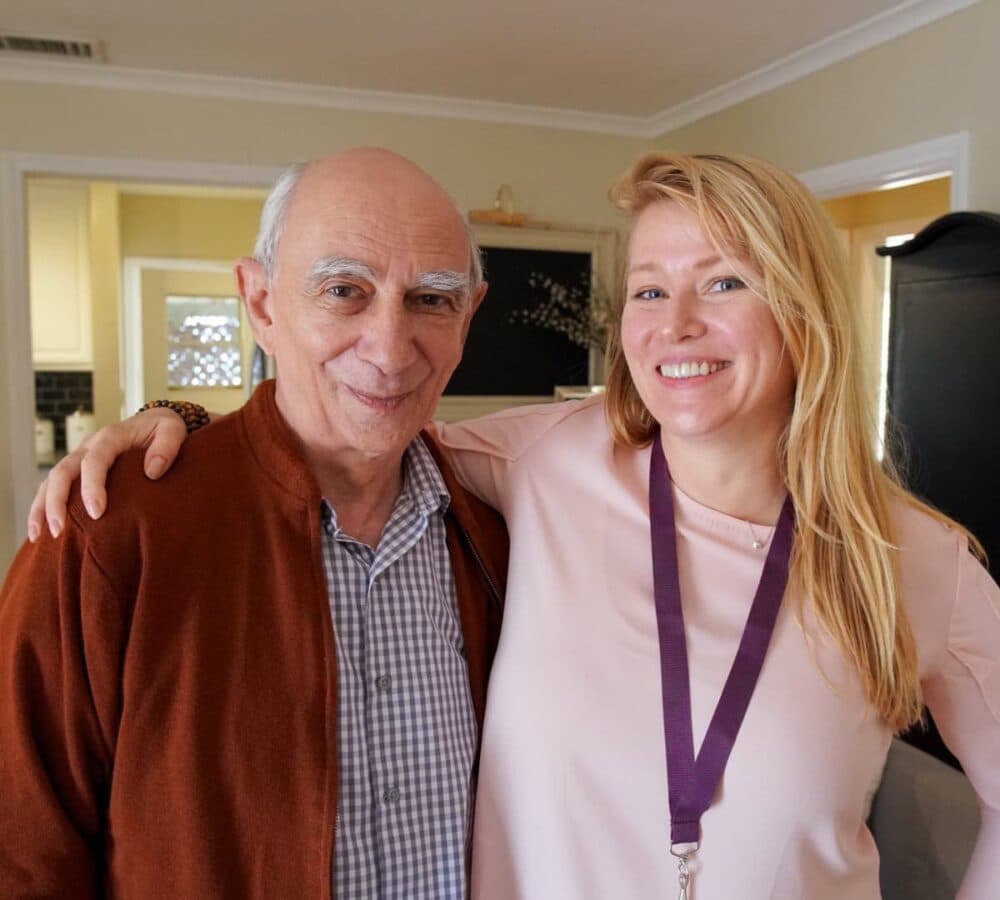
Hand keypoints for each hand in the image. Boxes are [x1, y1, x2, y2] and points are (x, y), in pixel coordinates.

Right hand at [28, 408, 188, 540]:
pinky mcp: (77, 469)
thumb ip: (167, 446)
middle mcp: (89, 446)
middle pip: (63, 471)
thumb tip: (152, 471)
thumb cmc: (163, 429)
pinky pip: (52, 486)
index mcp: (111, 437)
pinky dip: (42, 507)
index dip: (92, 486)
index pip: (95, 460)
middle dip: (57, 502)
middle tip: (59, 530)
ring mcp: (79, 457)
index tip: (97, 512)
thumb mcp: (173, 430)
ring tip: (40, 536)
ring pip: (51, 480)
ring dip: (42, 507)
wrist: (154, 422)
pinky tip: (40, 531)